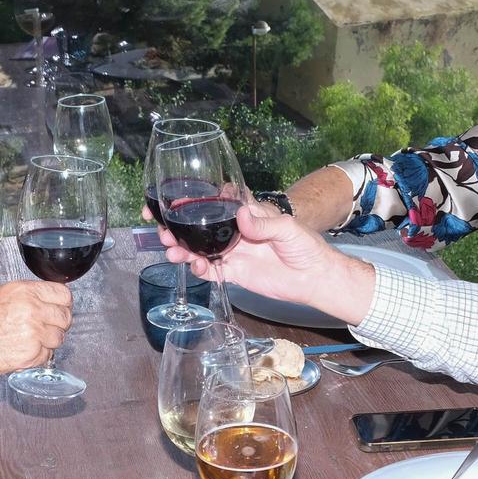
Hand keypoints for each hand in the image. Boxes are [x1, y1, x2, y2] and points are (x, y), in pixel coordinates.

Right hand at [0, 280, 71, 390]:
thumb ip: (26, 297)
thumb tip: (45, 302)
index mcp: (24, 291)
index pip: (63, 294)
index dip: (63, 304)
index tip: (60, 309)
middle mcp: (32, 309)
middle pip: (65, 317)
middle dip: (58, 324)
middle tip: (46, 328)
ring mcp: (33, 332)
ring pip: (59, 338)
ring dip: (48, 342)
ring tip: (29, 342)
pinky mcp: (30, 354)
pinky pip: (46, 356)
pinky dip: (37, 357)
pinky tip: (20, 352)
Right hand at [160, 203, 377, 326]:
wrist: (314, 278)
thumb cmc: (305, 246)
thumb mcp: (288, 229)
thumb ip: (264, 223)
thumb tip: (242, 215)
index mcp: (246, 213)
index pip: (215, 202)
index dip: (193, 200)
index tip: (172, 200)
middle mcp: (235, 231)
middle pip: (200, 227)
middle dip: (178, 228)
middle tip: (163, 232)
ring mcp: (233, 252)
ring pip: (200, 248)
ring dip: (183, 249)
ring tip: (172, 251)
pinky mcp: (235, 273)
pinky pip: (211, 270)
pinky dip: (199, 269)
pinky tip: (194, 267)